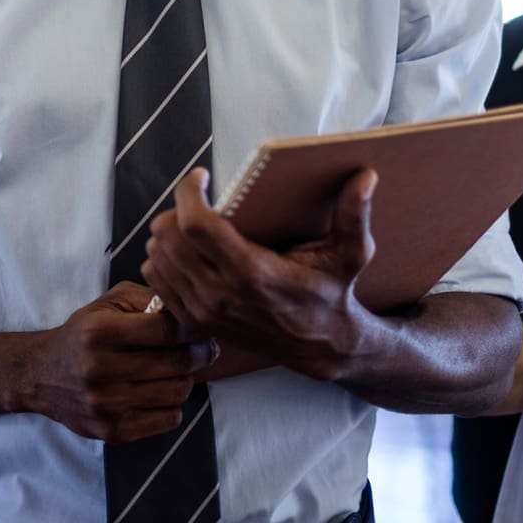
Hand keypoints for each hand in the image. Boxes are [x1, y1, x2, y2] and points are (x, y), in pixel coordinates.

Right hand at [23, 282, 217, 442]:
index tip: (198, 331)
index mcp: (99, 332)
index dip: (190, 330)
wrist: (42, 375)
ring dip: (185, 380)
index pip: (166, 330)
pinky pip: (168, 420)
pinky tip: (159, 393)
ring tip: (176, 371)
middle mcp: (100, 369)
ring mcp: (106, 404)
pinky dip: (172, 405)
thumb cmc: (83, 334)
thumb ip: (148, 300)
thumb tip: (188, 314)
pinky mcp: (112, 431)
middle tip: (202, 349)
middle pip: (177, 363)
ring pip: (177, 392)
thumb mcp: (108, 304)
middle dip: (198, 354)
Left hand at [142, 167, 379, 382]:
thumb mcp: (351, 254)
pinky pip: (156, 282)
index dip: (189, 191)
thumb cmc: (332, 293)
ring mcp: (204, 312)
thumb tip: (366, 177)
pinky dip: (163, 261)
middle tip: (198, 200)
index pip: (196, 224)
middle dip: (176, 209)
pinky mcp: (195, 323)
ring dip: (167, 234)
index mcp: (253, 273)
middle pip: (168, 237)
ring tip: (191, 224)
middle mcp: (221, 294)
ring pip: (157, 258)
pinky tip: (187, 252)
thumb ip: (354, 215)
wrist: (321, 347)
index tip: (201, 176)